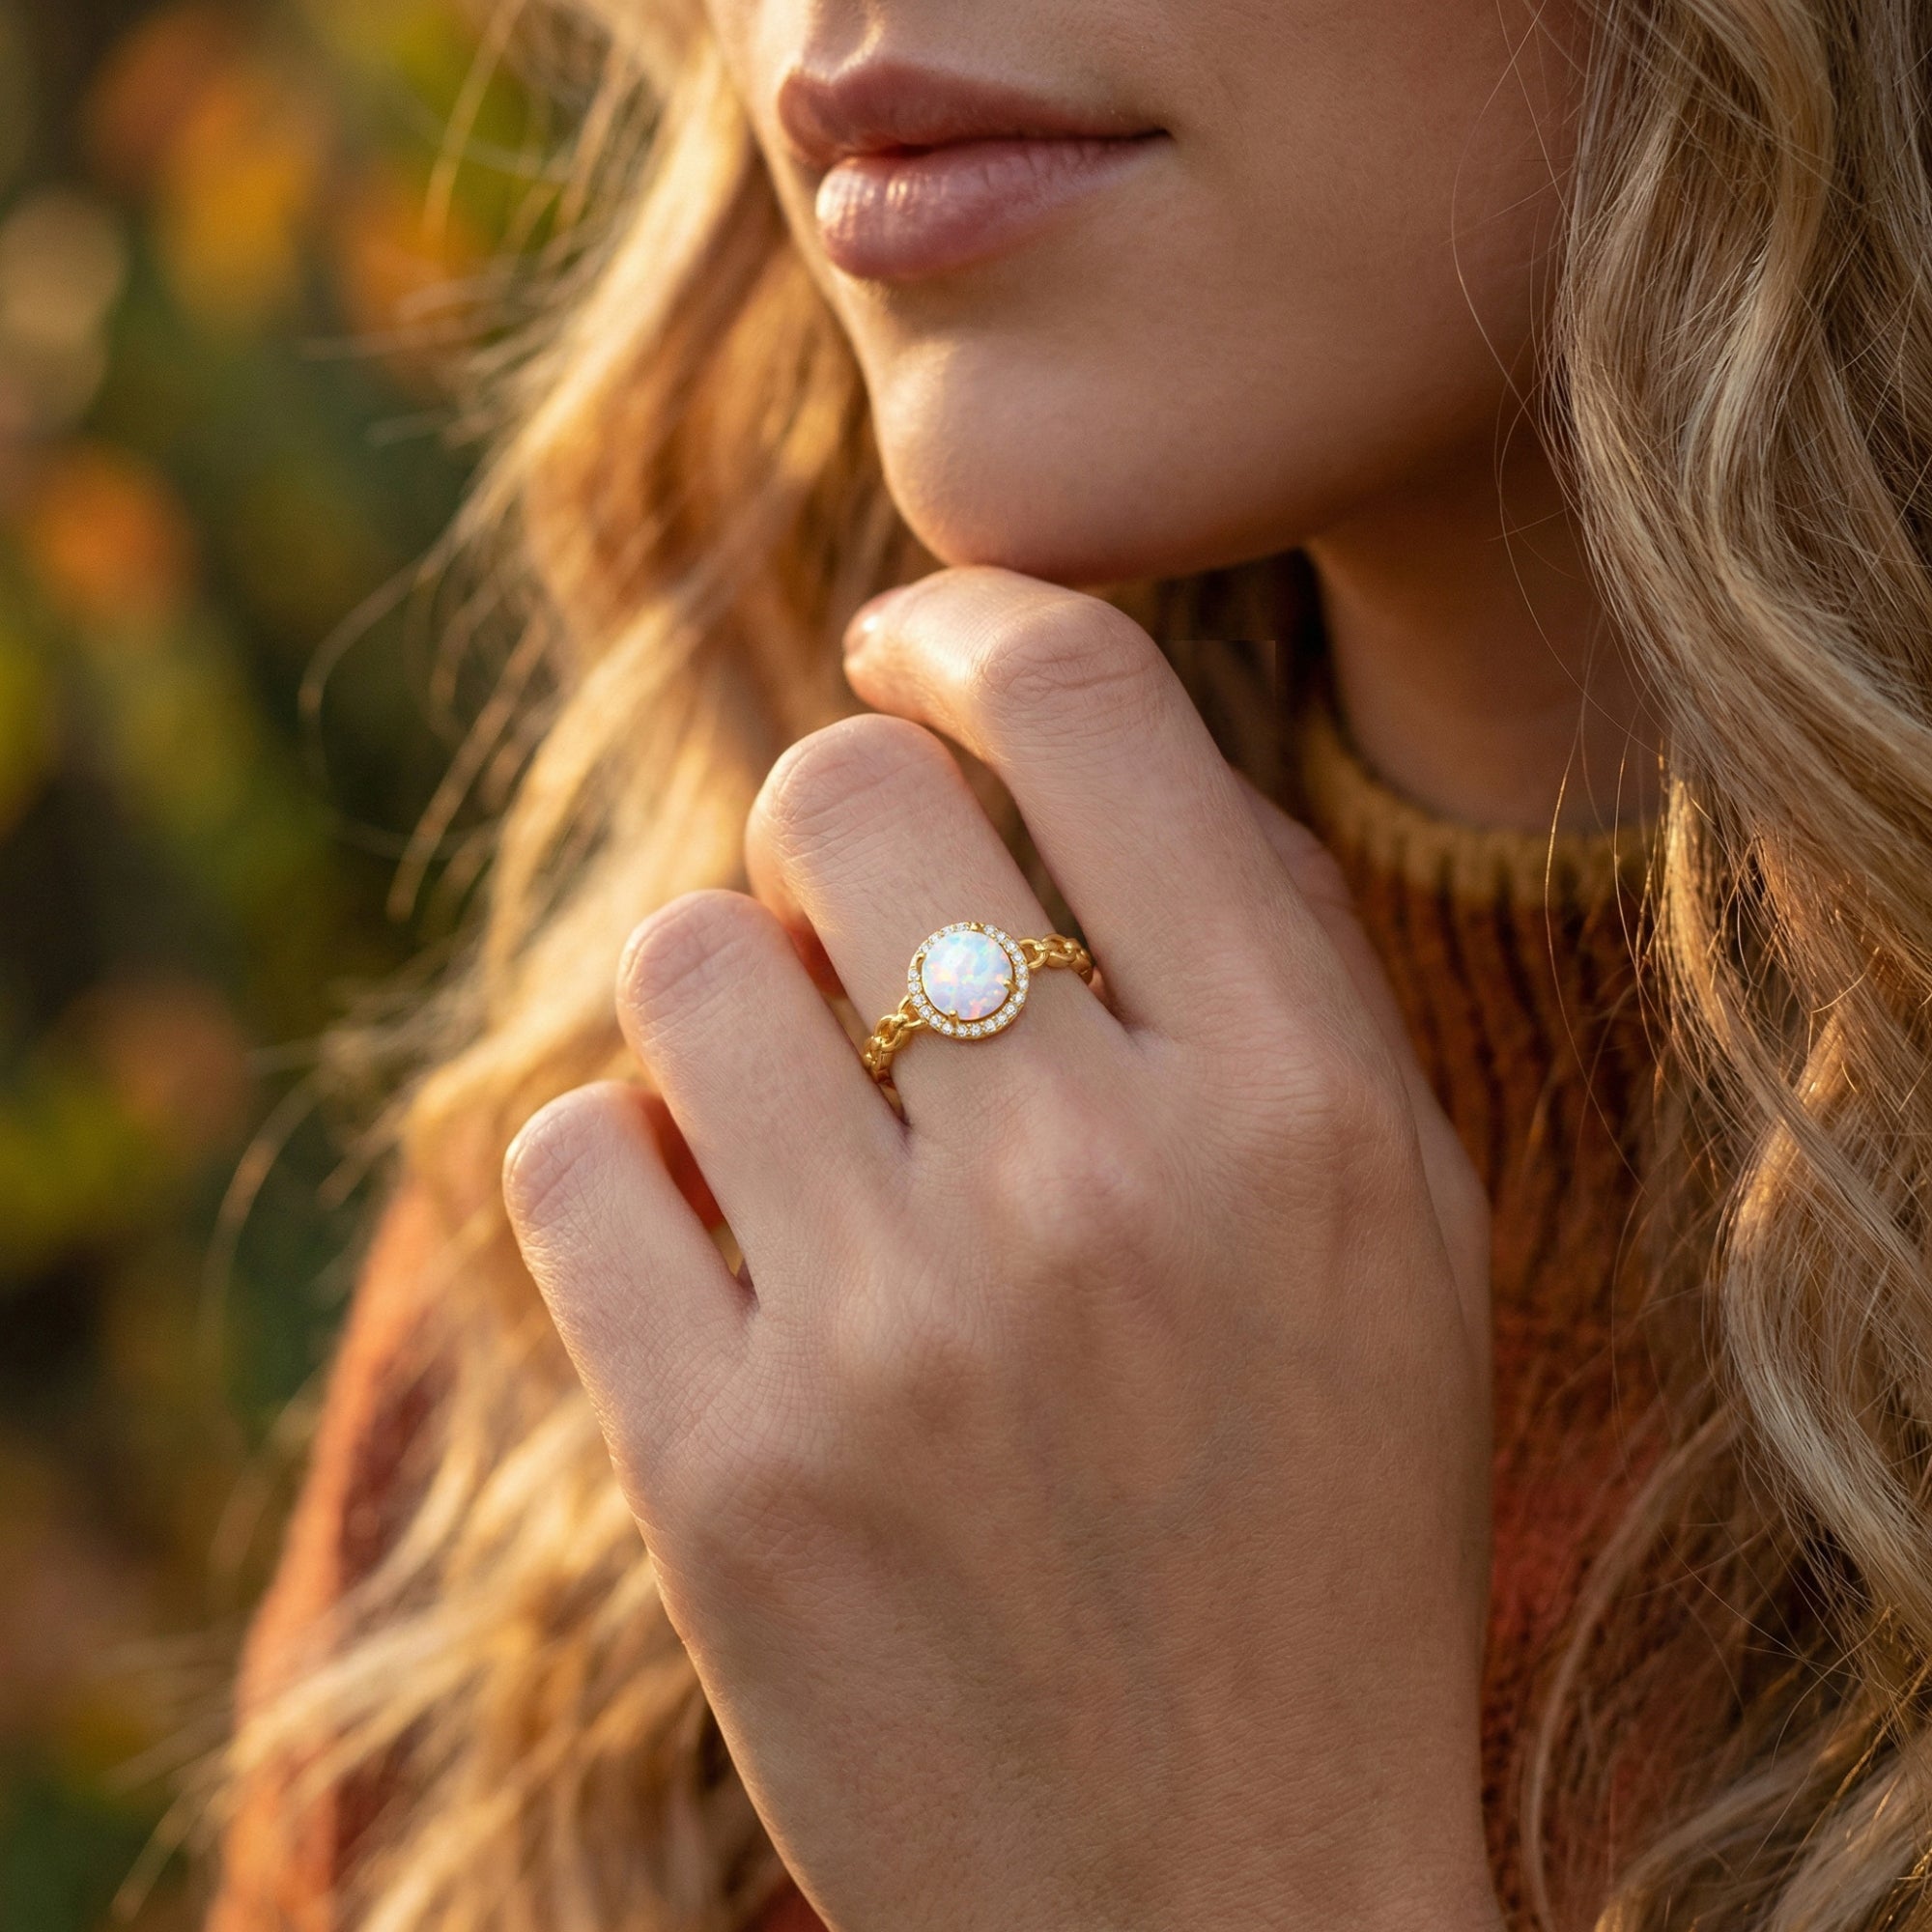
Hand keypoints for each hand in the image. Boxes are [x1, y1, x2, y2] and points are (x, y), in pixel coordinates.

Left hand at [504, 569, 1497, 1931]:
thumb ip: (1267, 947)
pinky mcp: (718, 1470)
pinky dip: (628, 1166)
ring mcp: (891, 1333)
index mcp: (1298, 1106)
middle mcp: (1095, 1187)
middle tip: (863, 915)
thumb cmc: (1325, 1523)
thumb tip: (1050, 727)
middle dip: (834, 815)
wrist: (1215, 1896)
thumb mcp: (1400, 1222)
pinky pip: (570, 1157)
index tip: (919, 653)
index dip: (970, 628)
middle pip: (836, 793)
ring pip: (681, 961)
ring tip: (802, 1112)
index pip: (1084, 705)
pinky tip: (723, 1240)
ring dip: (729, 1002)